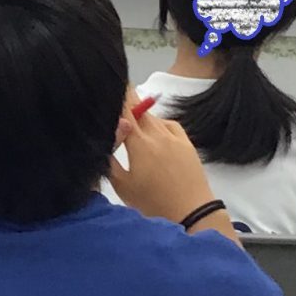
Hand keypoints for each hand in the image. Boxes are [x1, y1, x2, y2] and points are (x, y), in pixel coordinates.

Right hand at [113, 95, 218, 227]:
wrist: (192, 212)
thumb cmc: (153, 203)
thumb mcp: (123, 187)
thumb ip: (109, 162)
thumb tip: (103, 139)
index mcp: (139, 143)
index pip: (125, 111)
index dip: (118, 96)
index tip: (110, 83)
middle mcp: (157, 134)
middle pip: (140, 110)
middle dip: (128, 101)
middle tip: (117, 95)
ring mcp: (175, 138)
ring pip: (154, 117)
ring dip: (142, 114)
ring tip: (132, 117)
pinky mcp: (187, 144)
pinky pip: (170, 125)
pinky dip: (160, 123)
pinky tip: (155, 129)